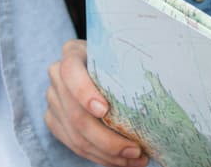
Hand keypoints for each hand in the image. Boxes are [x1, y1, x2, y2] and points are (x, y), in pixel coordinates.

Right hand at [45, 40, 147, 164]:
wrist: (95, 62)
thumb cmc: (114, 58)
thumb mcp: (120, 53)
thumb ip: (128, 64)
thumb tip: (158, 85)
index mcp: (72, 53)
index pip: (70, 71)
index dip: (84, 93)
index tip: (105, 110)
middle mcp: (56, 77)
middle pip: (76, 115)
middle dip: (107, 139)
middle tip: (135, 149)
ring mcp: (53, 100)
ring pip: (76, 137)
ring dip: (108, 154)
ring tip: (135, 159)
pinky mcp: (54, 120)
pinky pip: (75, 146)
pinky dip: (100, 157)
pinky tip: (120, 160)